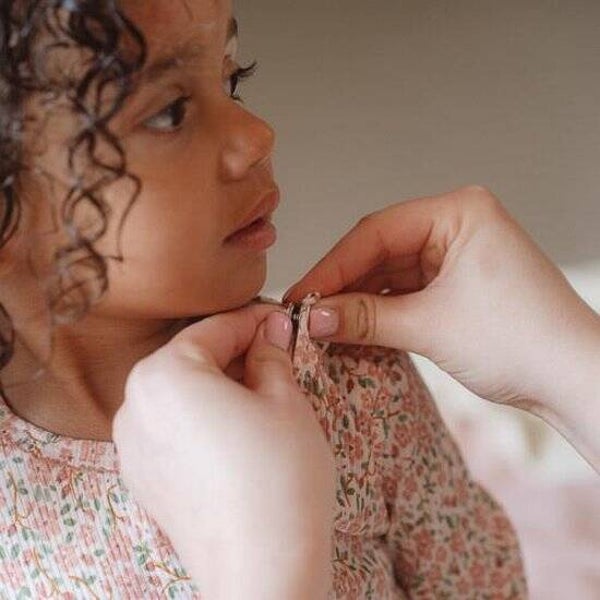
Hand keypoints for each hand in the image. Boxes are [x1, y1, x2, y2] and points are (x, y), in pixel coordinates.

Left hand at [112, 304, 335, 598]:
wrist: (264, 570)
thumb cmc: (278, 481)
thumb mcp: (285, 399)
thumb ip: (271, 354)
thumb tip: (270, 330)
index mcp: (163, 375)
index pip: (214, 329)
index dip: (254, 320)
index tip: (280, 321)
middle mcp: (133, 407)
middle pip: (192, 360)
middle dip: (236, 353)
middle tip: (279, 355)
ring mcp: (133, 447)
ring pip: (182, 394)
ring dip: (221, 385)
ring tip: (264, 393)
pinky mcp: (144, 479)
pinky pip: (173, 428)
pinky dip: (204, 418)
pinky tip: (240, 431)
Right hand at [286, 186, 599, 468]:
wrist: (576, 379)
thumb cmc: (522, 340)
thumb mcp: (430, 325)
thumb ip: (365, 318)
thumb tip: (312, 318)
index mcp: (459, 212)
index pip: (376, 232)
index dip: (332, 266)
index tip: (300, 296)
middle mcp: (457, 226)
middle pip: (380, 250)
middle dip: (343, 285)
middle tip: (307, 314)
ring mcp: (457, 255)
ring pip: (391, 272)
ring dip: (360, 299)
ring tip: (326, 325)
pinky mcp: (457, 284)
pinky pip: (407, 290)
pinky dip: (381, 310)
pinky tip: (355, 327)